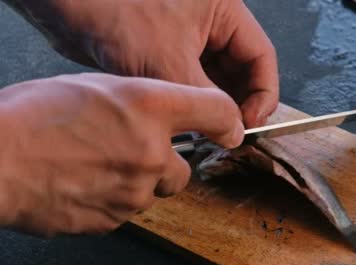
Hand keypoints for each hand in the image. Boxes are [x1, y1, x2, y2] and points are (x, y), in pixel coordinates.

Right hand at [0, 73, 243, 236]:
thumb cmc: (30, 117)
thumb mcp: (95, 86)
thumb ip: (140, 103)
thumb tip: (159, 118)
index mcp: (149, 109)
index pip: (217, 112)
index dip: (228, 122)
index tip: (228, 131)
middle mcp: (151, 153)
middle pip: (185, 169)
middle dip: (163, 165)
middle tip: (127, 152)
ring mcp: (134, 193)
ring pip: (152, 194)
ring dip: (135, 184)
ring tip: (94, 167)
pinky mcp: (113, 222)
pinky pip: (125, 213)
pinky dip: (111, 202)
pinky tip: (82, 185)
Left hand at [4, 0, 278, 127]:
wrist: (65, 3)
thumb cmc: (115, 9)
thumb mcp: (171, 62)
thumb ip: (208, 102)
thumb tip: (233, 133)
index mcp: (224, 12)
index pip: (261, 57)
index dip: (262, 94)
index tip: (248, 124)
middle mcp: (210, 23)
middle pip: (242, 70)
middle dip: (237, 103)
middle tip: (229, 134)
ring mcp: (187, 38)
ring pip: (215, 80)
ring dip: (213, 106)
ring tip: (208, 133)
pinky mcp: (165, 52)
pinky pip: (190, 83)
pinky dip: (191, 103)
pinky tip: (187, 123)